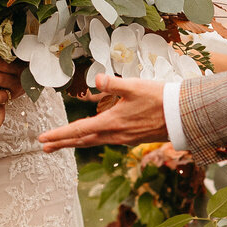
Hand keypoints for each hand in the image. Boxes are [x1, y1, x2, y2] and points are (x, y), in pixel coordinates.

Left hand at [38, 74, 169, 151]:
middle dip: (62, 143)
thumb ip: (114, 83)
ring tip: (60, 144)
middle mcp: (115, 134)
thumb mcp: (135, 87)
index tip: (43, 138)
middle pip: (82, 141)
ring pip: (93, 141)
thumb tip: (96, 80)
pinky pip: (105, 140)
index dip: (59, 135)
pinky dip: (91, 140)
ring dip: (75, 143)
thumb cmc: (159, 98)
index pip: (79, 131)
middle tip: (44, 147)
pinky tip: (90, 137)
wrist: (183, 116)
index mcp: (112, 123)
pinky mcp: (131, 138)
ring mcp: (124, 138)